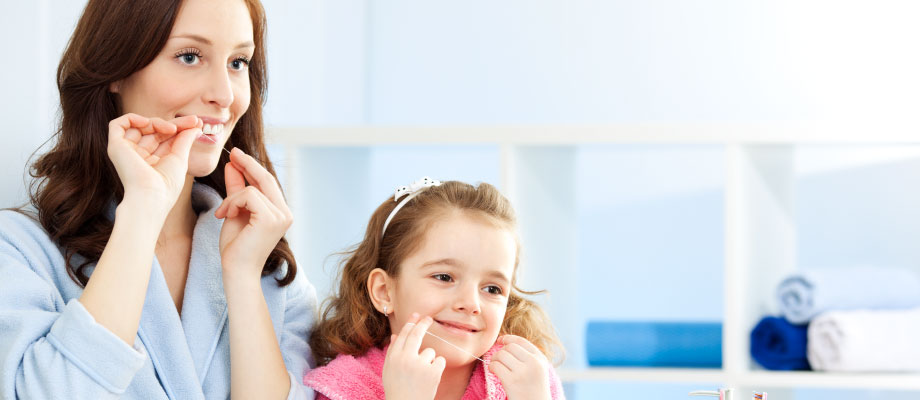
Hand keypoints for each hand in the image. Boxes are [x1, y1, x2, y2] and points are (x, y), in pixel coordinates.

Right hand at [107, 113, 201, 213]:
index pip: (164, 137)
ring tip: (173, 129)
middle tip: (194, 120)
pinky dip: (132, 119)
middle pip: (154, 130)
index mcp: (152, 160)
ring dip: (158, 122)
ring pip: (139, 125)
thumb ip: (185, 140)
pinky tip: (148, 123)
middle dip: (174, 123)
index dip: (180, 127)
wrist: (151, 197)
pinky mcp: (115, 147)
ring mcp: (126, 151)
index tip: (197, 123)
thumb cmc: (167, 185)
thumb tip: (196, 126)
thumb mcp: (180, 158)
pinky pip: (117, 125)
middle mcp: (137, 155)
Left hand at [216, 148, 292, 280]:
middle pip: (266, 179)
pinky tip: (224, 215)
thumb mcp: (235, 212)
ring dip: (232, 197)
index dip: (252, 167)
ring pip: (253, 188)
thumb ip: (236, 190)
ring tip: (222, 212)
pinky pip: (249, 195)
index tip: (237, 155)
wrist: (236, 272)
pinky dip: (232, 202)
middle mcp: (285, 213)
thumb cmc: (236, 248)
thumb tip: (233, 165)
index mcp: (280, 212)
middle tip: (232, 154)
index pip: (267, 183)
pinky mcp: (271, 219)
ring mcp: (281, 216)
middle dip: (247, 164)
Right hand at [382, 313, 444, 399]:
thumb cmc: (397, 389)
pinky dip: (437, 367)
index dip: (410, 323)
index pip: (403, 335)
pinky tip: (430, 378)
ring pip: (430, 352)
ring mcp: (420, 365)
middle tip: (428, 318)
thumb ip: (392, 352)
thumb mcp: (389, 371)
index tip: (415, 316)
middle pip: (416, 335)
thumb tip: (396, 335)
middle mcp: (406, 358)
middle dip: (423, 324)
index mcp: (394, 357)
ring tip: (422, 375)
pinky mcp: (433, 372)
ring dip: (428, 360)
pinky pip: (439, 361)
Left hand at [489, 335, 551, 399]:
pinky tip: (494, 372)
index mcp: (541, 359)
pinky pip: (495, 366)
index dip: (508, 339)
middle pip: (510, 347)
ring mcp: (523, 372)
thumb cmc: (534, 390)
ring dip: (494, 359)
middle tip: (497, 360)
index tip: (500, 341)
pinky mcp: (512, 381)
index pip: (521, 341)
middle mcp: (534, 363)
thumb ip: (528, 356)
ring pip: (501, 355)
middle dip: (500, 351)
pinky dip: (491, 367)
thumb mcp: (538, 370)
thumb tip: (505, 340)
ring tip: (496, 366)